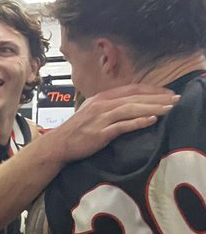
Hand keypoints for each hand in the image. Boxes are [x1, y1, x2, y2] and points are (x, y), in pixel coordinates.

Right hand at [48, 85, 176, 162]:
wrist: (58, 144)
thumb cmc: (76, 130)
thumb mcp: (92, 111)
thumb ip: (110, 106)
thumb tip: (131, 104)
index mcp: (101, 97)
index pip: (131, 89)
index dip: (151, 89)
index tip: (167, 92)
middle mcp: (101, 105)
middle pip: (134, 98)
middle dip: (157, 98)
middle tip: (175, 99)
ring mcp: (100, 118)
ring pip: (131, 109)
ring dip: (152, 108)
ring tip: (169, 108)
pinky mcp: (100, 133)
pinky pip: (122, 126)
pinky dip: (138, 122)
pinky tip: (151, 121)